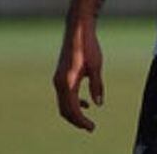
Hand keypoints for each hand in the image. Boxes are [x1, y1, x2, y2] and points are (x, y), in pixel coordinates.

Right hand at [53, 17, 104, 131]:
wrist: (77, 30)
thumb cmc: (88, 46)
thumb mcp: (96, 66)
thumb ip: (96, 86)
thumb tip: (98, 104)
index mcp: (68, 82)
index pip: (73, 110)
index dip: (82, 121)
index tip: (92, 127)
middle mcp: (59, 83)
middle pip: (65, 110)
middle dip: (77, 121)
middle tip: (90, 127)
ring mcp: (58, 79)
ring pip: (63, 104)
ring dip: (74, 113)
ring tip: (87, 120)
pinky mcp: (60, 75)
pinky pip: (64, 95)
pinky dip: (72, 103)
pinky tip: (86, 103)